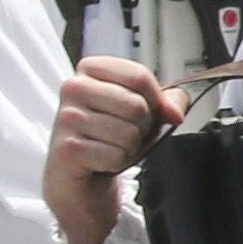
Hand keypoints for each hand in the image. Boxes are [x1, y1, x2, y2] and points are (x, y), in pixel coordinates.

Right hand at [46, 56, 182, 243]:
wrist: (76, 174)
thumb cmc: (107, 136)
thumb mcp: (141, 112)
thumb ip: (166, 102)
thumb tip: (175, 112)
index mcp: (90, 69)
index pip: (139, 76)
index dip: (155, 100)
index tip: (148, 111)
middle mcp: (73, 88)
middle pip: (136, 105)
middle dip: (142, 128)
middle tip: (124, 134)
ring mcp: (67, 118)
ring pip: (129, 133)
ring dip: (130, 148)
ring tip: (112, 147)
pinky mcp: (68, 148)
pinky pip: (116, 155)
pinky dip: (117, 163)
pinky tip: (102, 161)